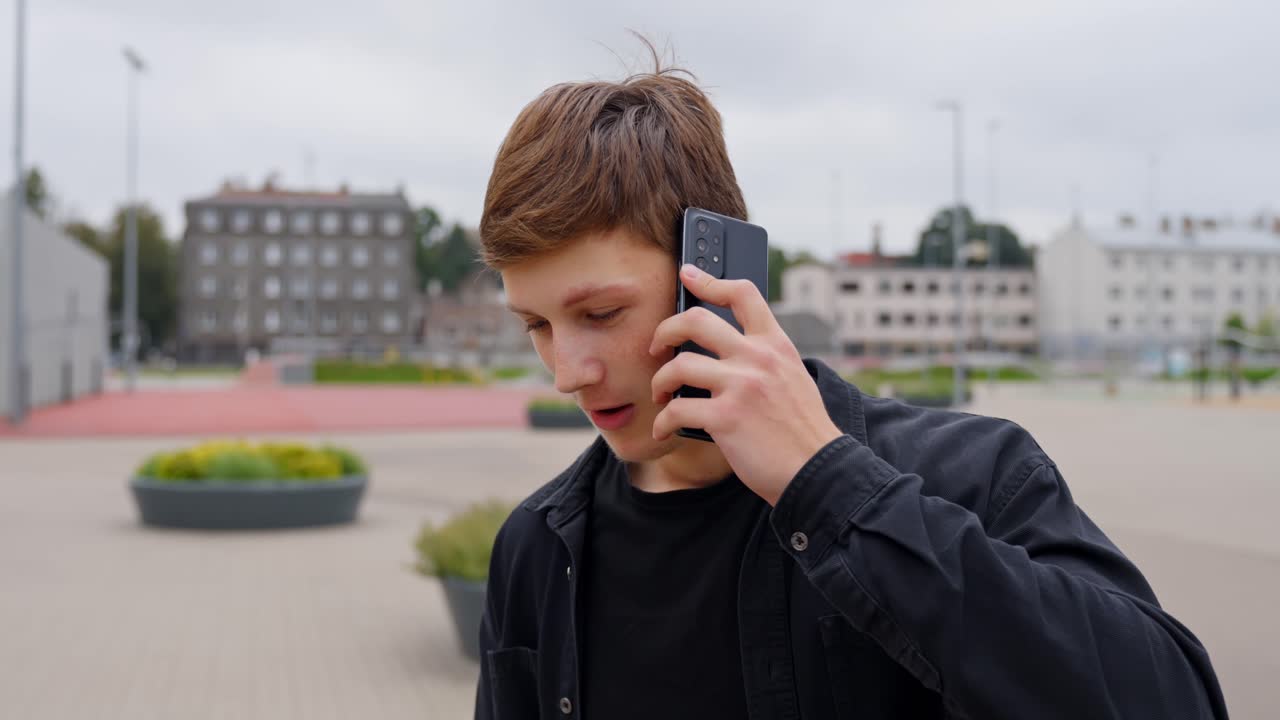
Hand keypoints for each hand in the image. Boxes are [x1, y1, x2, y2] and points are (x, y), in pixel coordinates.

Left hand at [649, 264, 843, 505]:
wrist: (819, 470)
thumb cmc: (803, 432)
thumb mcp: (793, 379)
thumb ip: (765, 360)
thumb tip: (725, 354)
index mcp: (775, 345)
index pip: (743, 294)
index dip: (709, 280)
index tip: (688, 275)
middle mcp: (758, 358)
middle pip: (696, 320)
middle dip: (665, 330)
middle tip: (656, 347)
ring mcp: (741, 386)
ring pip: (679, 365)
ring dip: (660, 381)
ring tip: (659, 396)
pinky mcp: (726, 417)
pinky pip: (676, 410)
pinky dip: (662, 422)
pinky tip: (663, 431)